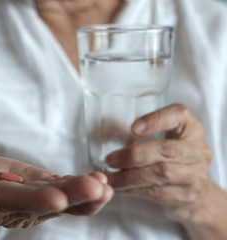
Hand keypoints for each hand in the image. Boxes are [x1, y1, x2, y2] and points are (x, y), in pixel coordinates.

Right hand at [0, 154, 112, 227]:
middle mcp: (17, 206)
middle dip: (73, 196)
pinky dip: (87, 188)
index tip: (56, 199)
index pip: (13, 203)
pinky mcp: (46, 191)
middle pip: (47, 203)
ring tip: (106, 185)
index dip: (34, 201)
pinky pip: (68, 192)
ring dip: (87, 194)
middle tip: (97, 188)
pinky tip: (104, 181)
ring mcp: (35, 201)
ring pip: (63, 201)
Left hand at [105, 104, 213, 222]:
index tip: (133, 128)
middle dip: (133, 155)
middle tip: (110, 159)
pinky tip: (120, 187)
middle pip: (166, 149)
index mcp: (191, 129)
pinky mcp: (186, 195)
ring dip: (129, 176)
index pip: (179, 115)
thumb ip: (149, 129)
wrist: (197, 190)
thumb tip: (117, 133)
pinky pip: (157, 192)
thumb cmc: (175, 157)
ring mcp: (195, 175)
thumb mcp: (168, 135)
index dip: (156, 119)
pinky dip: (133, 189)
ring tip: (111, 176)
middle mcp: (198, 150)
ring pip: (160, 173)